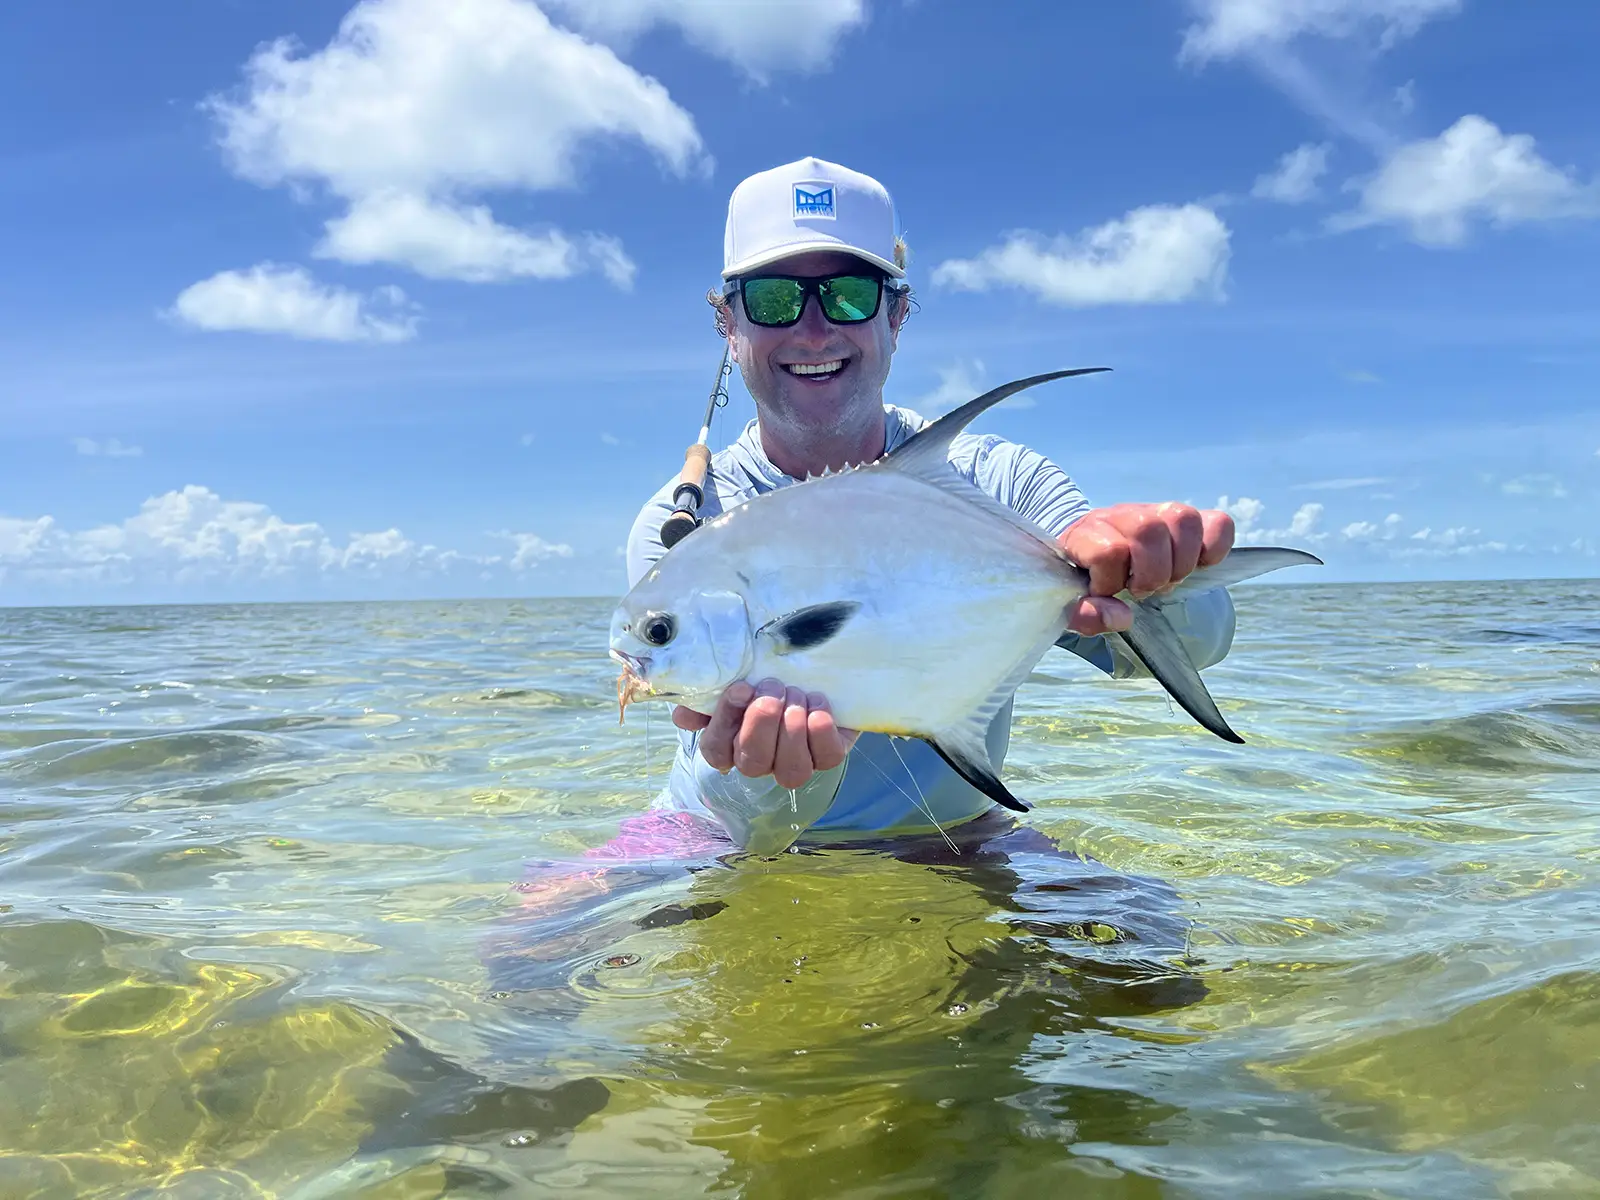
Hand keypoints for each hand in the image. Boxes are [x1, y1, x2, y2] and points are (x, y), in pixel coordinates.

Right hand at [672, 678, 858, 788]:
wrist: (811, 661)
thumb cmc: (764, 670)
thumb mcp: (734, 674)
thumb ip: (705, 694)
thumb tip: (683, 716)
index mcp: (731, 742)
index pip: (716, 751)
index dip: (726, 723)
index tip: (741, 687)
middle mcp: (762, 759)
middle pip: (754, 764)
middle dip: (763, 723)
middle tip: (773, 688)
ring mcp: (796, 760)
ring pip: (791, 771)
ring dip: (792, 730)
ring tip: (796, 695)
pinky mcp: (828, 752)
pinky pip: (826, 759)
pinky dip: (822, 731)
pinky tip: (817, 703)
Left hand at [1060, 502, 1234, 635]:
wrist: (1083, 553)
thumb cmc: (1080, 581)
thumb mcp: (1069, 604)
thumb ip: (1085, 615)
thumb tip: (1121, 617)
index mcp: (1085, 534)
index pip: (1109, 552)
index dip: (1111, 581)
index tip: (1106, 591)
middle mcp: (1120, 515)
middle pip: (1149, 530)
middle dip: (1152, 573)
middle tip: (1142, 589)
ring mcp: (1153, 511)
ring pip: (1183, 518)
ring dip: (1182, 561)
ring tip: (1167, 578)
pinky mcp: (1181, 519)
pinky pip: (1216, 522)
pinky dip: (1214, 548)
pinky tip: (1196, 565)